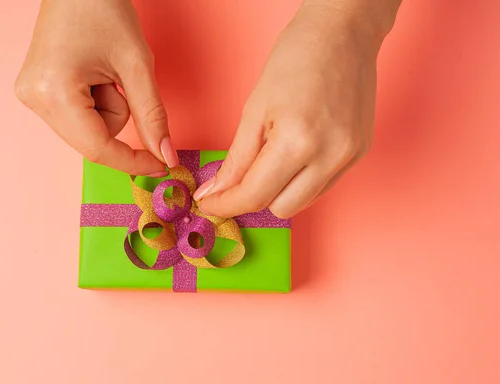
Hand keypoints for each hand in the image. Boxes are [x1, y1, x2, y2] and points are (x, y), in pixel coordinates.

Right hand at [15, 0, 177, 175]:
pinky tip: (91, 73)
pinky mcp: (35, 91)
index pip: (97, 148)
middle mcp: (33, 99)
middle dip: (117, 117)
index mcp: (53, 92)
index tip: (160, 166)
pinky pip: (77, 117)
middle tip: (117, 78)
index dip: (133, 162)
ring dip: (107, 108)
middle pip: (91, 141)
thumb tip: (165, 155)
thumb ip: (153, 115)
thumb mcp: (136, 65)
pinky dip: (94, 103)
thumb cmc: (103, 9)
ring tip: (102, 69)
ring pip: (87, 131)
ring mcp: (30, 96)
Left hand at [196, 2, 397, 218]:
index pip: (255, 195)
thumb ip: (236, 159)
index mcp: (297, 141)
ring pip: (303, 203)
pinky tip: (295, 154)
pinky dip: (302, 180)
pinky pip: (323, 186)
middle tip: (239, 176)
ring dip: (279, 191)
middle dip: (254, 197)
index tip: (209, 203)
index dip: (226, 205)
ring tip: (271, 158)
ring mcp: (349, 157)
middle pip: (280, 209)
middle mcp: (330, 156)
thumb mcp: (255, 109)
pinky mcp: (360, 153)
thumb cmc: (296, 58)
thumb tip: (216, 192)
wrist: (344, 31)